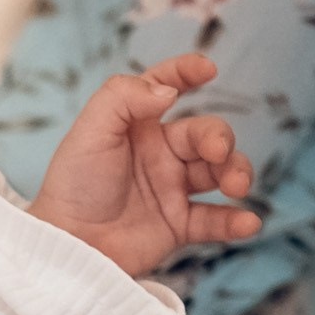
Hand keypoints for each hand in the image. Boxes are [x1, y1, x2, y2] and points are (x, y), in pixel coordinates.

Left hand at [30, 54, 259, 274]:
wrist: (66, 245)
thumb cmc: (72, 185)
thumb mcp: (90, 131)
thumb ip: (123, 97)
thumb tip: (168, 92)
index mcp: (136, 125)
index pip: (165, 87)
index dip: (186, 72)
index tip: (207, 69)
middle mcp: (159, 154)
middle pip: (205, 133)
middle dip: (220, 138)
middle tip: (217, 153)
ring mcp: (171, 189)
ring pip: (219, 172)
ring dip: (237, 172)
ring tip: (235, 186)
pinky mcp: (177, 226)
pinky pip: (215, 220)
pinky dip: (236, 220)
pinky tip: (248, 221)